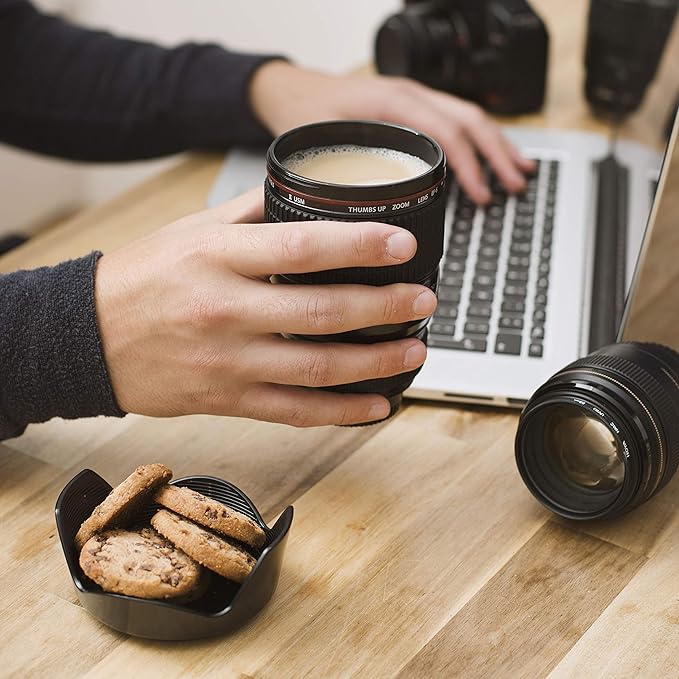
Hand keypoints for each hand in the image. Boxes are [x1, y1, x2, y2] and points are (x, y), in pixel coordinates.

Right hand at [95, 189, 436, 426]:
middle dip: (384, 308)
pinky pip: (294, 412)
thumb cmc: (143, 277)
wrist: (86, 338)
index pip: (303, 247)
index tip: (404, 243)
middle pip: (321, 313)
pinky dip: (341, 412)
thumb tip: (310, 195)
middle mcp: (226, 310)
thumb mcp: (192, 230)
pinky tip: (377, 406)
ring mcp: (228, 362)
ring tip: (416, 351)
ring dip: (376, 363)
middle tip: (425, 301)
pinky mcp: (227, 399)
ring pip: (316, 369)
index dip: (361, 245)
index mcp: (218, 257)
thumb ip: (253, 212)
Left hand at [250, 61, 534, 204]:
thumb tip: (367, 220)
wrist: (287, 89)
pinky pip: (452, 118)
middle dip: (497, 154)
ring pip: (466, 115)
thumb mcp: (322, 147)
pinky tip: (487, 156)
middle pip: (468, 119)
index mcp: (391, 103)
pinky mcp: (410, 108)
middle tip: (516, 184)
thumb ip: (347, 176)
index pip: (447, 132)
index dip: (470, 166)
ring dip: (496, 143)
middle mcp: (408, 95)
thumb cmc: (301, 113)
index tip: (483, 195)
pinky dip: (476, 139)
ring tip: (519, 170)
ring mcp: (412, 99)